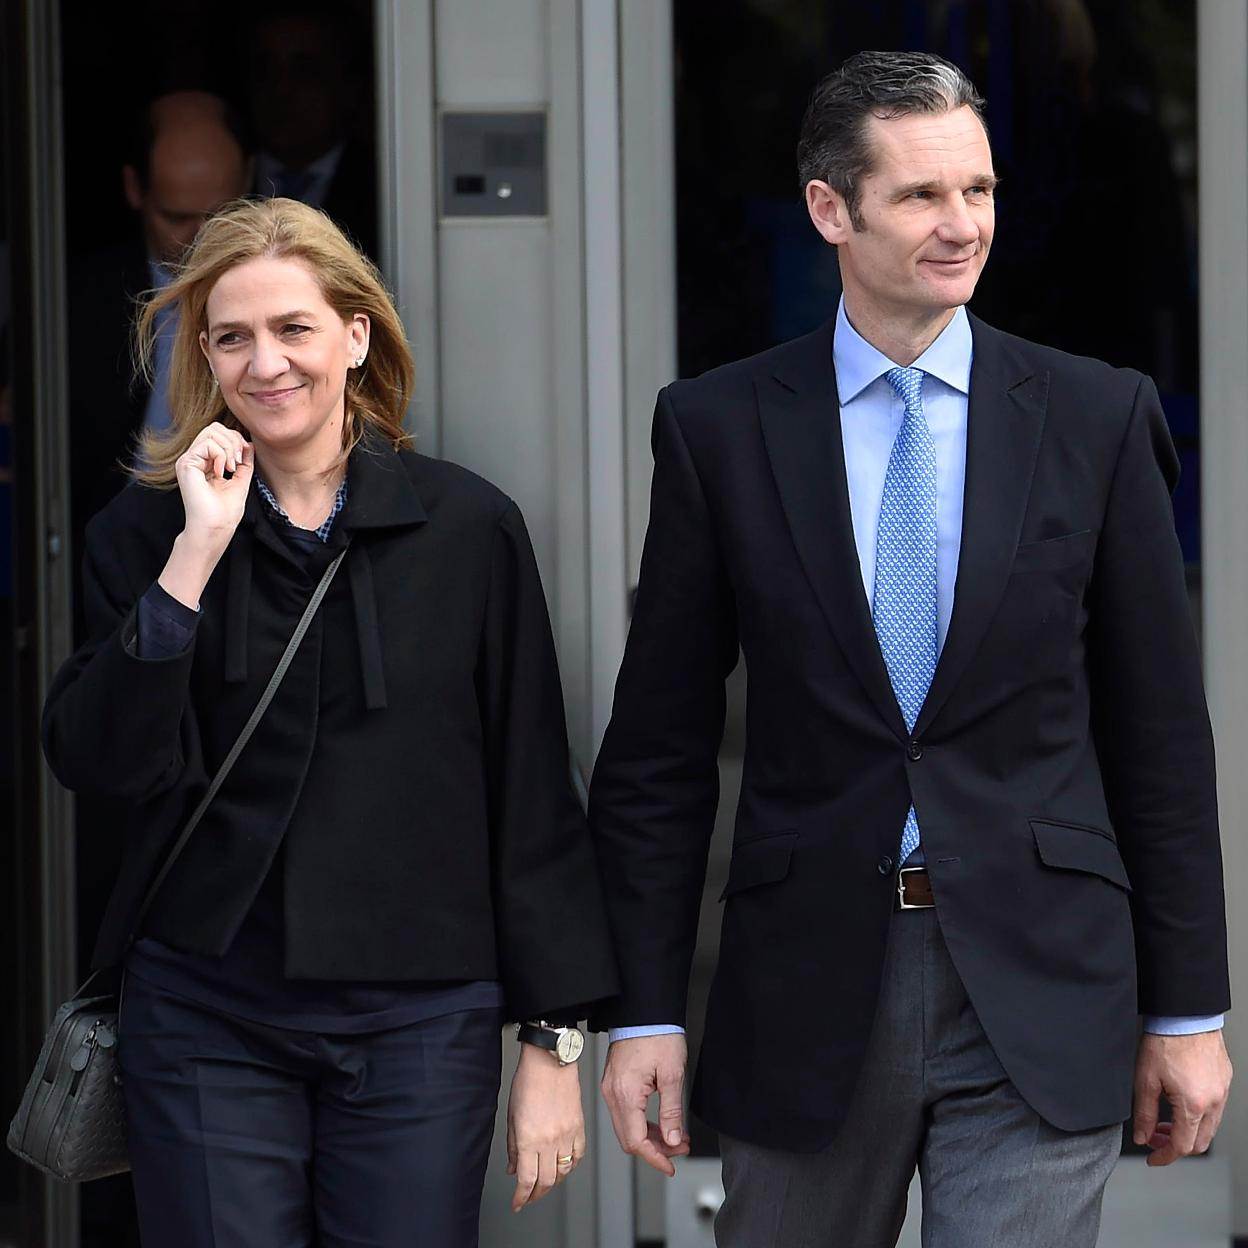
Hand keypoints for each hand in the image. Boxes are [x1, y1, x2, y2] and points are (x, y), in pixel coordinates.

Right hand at [175, 421, 252, 546]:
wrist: (215, 527)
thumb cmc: (225, 511)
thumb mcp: (241, 480)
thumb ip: (244, 461)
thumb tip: (248, 443)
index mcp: (204, 462)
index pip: (218, 434)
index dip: (235, 440)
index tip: (243, 460)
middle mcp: (194, 459)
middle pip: (214, 428)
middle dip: (233, 440)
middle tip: (238, 462)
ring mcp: (188, 460)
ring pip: (211, 431)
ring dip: (229, 447)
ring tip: (231, 468)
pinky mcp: (186, 464)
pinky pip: (208, 443)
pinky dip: (221, 455)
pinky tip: (221, 472)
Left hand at [506, 1043, 586, 1211]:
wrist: (551, 1061)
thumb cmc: (529, 1081)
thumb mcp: (512, 1115)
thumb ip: (513, 1146)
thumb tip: (513, 1168)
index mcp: (530, 1139)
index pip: (526, 1180)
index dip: (521, 1197)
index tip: (517, 1203)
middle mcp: (550, 1141)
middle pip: (546, 1182)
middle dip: (536, 1194)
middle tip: (529, 1196)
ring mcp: (567, 1135)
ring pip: (564, 1172)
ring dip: (553, 1183)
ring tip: (545, 1183)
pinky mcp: (579, 1127)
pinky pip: (578, 1156)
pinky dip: (571, 1166)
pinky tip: (564, 1166)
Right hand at [601, 1034, 690, 1175]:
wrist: (644, 1010)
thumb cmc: (657, 1033)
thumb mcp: (672, 1075)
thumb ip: (672, 1111)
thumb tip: (671, 1140)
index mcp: (625, 1094)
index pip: (636, 1141)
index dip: (655, 1158)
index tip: (671, 1166)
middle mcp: (612, 1093)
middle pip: (629, 1138)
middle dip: (655, 1149)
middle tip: (679, 1149)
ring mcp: (611, 1088)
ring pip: (627, 1127)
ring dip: (650, 1137)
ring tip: (675, 1136)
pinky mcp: (614, 1082)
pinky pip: (625, 1113)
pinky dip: (642, 1122)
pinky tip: (660, 1122)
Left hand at [1133, 1030, 1231, 1165]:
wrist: (1185, 1016)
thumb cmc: (1165, 1041)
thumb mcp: (1145, 1079)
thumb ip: (1143, 1112)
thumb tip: (1141, 1136)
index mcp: (1193, 1105)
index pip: (1182, 1146)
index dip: (1165, 1156)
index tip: (1153, 1158)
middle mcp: (1214, 1101)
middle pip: (1199, 1142)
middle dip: (1175, 1145)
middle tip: (1154, 1138)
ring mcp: (1222, 1091)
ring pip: (1209, 1127)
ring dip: (1187, 1131)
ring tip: (1164, 1121)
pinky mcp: (1225, 1081)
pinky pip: (1215, 1109)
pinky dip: (1197, 1115)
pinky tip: (1179, 1104)